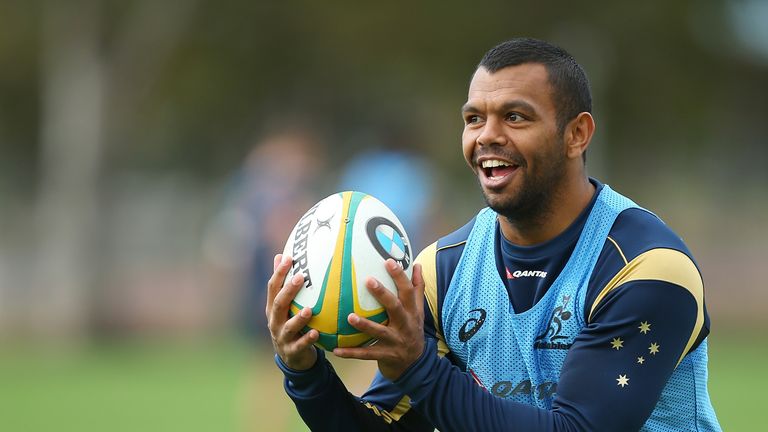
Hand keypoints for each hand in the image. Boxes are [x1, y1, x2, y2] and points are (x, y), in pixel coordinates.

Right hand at [266, 254, 318, 369]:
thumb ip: (283, 284)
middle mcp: (274, 321)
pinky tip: (316, 333)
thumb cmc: (291, 325)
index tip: (288, 257)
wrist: (292, 358)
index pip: (273, 287)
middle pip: (278, 304)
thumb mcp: (286, 307)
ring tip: (309, 310)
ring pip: (288, 327)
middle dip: (288, 290)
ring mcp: (282, 337)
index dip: (279, 273)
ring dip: (298, 318)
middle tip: (301, 277)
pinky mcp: (291, 351)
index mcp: (272, 308)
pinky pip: (300, 345)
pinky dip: (307, 339)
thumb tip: (281, 255)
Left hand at [333, 259, 425, 380]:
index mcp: (412, 312)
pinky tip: (336, 349)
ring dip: (365, 325)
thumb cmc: (412, 330)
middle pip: (395, 307)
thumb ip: (417, 289)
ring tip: (350, 317)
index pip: (408, 291)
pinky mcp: (386, 356)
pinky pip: (367, 354)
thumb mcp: (418, 311)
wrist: (416, 365)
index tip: (388, 261)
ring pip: (379, 332)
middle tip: (368, 281)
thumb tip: (418, 265)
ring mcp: (396, 341)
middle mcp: (406, 325)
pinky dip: (351, 353)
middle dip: (383, 294)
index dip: (400, 276)